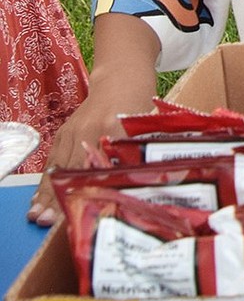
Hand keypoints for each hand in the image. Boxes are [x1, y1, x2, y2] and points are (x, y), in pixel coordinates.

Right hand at [28, 13, 159, 225]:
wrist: (121, 78)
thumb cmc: (140, 104)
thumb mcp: (147, 126)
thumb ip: (141, 153)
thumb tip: (140, 185)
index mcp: (114, 127)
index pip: (100, 163)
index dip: (91, 187)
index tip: (84, 209)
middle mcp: (89, 129)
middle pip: (73, 168)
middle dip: (61, 196)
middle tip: (50, 222)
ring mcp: (73, 130)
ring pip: (58, 166)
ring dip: (47, 193)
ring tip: (40, 217)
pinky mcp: (64, 131)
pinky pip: (52, 159)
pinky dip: (46, 179)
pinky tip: (39, 198)